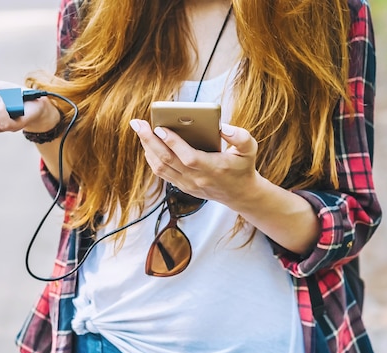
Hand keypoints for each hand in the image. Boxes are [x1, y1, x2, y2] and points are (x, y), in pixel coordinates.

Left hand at [130, 119, 260, 208]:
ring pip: (160, 167)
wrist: (239, 194)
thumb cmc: (242, 167)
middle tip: (137, 123)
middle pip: (167, 160)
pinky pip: (161, 172)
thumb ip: (240, 137)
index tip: (160, 128)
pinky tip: (147, 143)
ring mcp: (187, 184)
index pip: (189, 157)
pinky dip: (151, 157)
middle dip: (150, 140)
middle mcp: (196, 179)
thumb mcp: (249, 150)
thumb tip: (224, 127)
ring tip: (140, 129)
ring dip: (147, 148)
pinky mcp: (181, 185)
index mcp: (213, 168)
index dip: (173, 143)